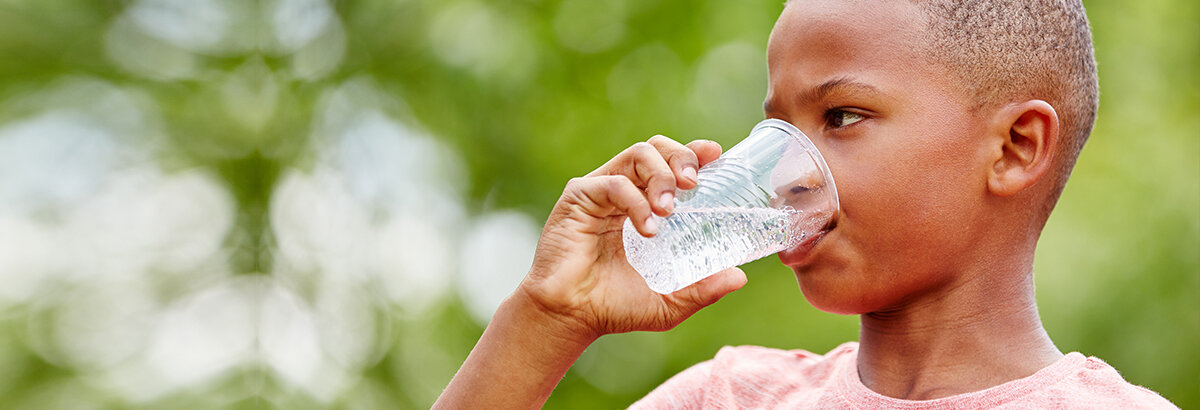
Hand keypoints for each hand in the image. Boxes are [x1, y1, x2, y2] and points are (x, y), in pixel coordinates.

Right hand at [517, 135, 747, 339]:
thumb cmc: (613, 307)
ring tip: (670, 210)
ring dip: (661, 176)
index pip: (670, 165)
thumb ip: (702, 289)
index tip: (715, 154)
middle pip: (655, 148)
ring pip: (638, 154)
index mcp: (642, 205)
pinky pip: (615, 183)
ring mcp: (599, 190)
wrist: (571, 317)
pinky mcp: (579, 197)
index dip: (693, 153)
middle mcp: (622, 192)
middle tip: (693, 184)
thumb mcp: (670, 301)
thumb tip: (739, 277)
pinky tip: (647, 229)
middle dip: (680, 157)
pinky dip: (637, 202)